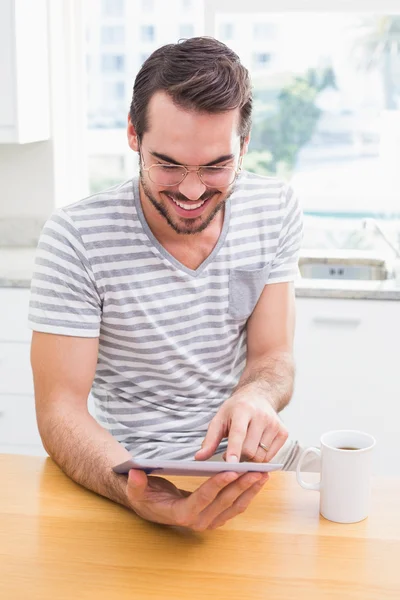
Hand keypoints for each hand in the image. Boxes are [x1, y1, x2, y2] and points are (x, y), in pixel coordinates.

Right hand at [126, 468, 268, 530]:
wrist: (151, 505)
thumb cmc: (145, 495)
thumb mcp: (136, 489)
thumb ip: (136, 483)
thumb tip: (135, 473)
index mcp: (181, 514)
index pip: (203, 498)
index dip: (217, 485)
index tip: (232, 471)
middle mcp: (198, 521)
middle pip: (224, 502)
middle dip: (241, 485)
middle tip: (256, 470)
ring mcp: (209, 521)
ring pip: (234, 506)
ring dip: (249, 490)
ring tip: (263, 474)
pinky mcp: (216, 516)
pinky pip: (235, 506)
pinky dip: (248, 493)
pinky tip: (257, 480)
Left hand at [194, 388, 288, 462]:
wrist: (260, 396)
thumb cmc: (236, 409)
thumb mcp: (219, 418)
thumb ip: (209, 439)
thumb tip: (198, 458)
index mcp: (243, 410)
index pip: (238, 433)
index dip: (234, 450)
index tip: (231, 464)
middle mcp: (261, 416)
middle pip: (250, 450)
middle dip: (239, 458)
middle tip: (232, 455)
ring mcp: (275, 424)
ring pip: (261, 456)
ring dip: (250, 459)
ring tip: (244, 449)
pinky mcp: (284, 432)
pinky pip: (271, 456)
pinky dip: (261, 457)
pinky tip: (256, 447)